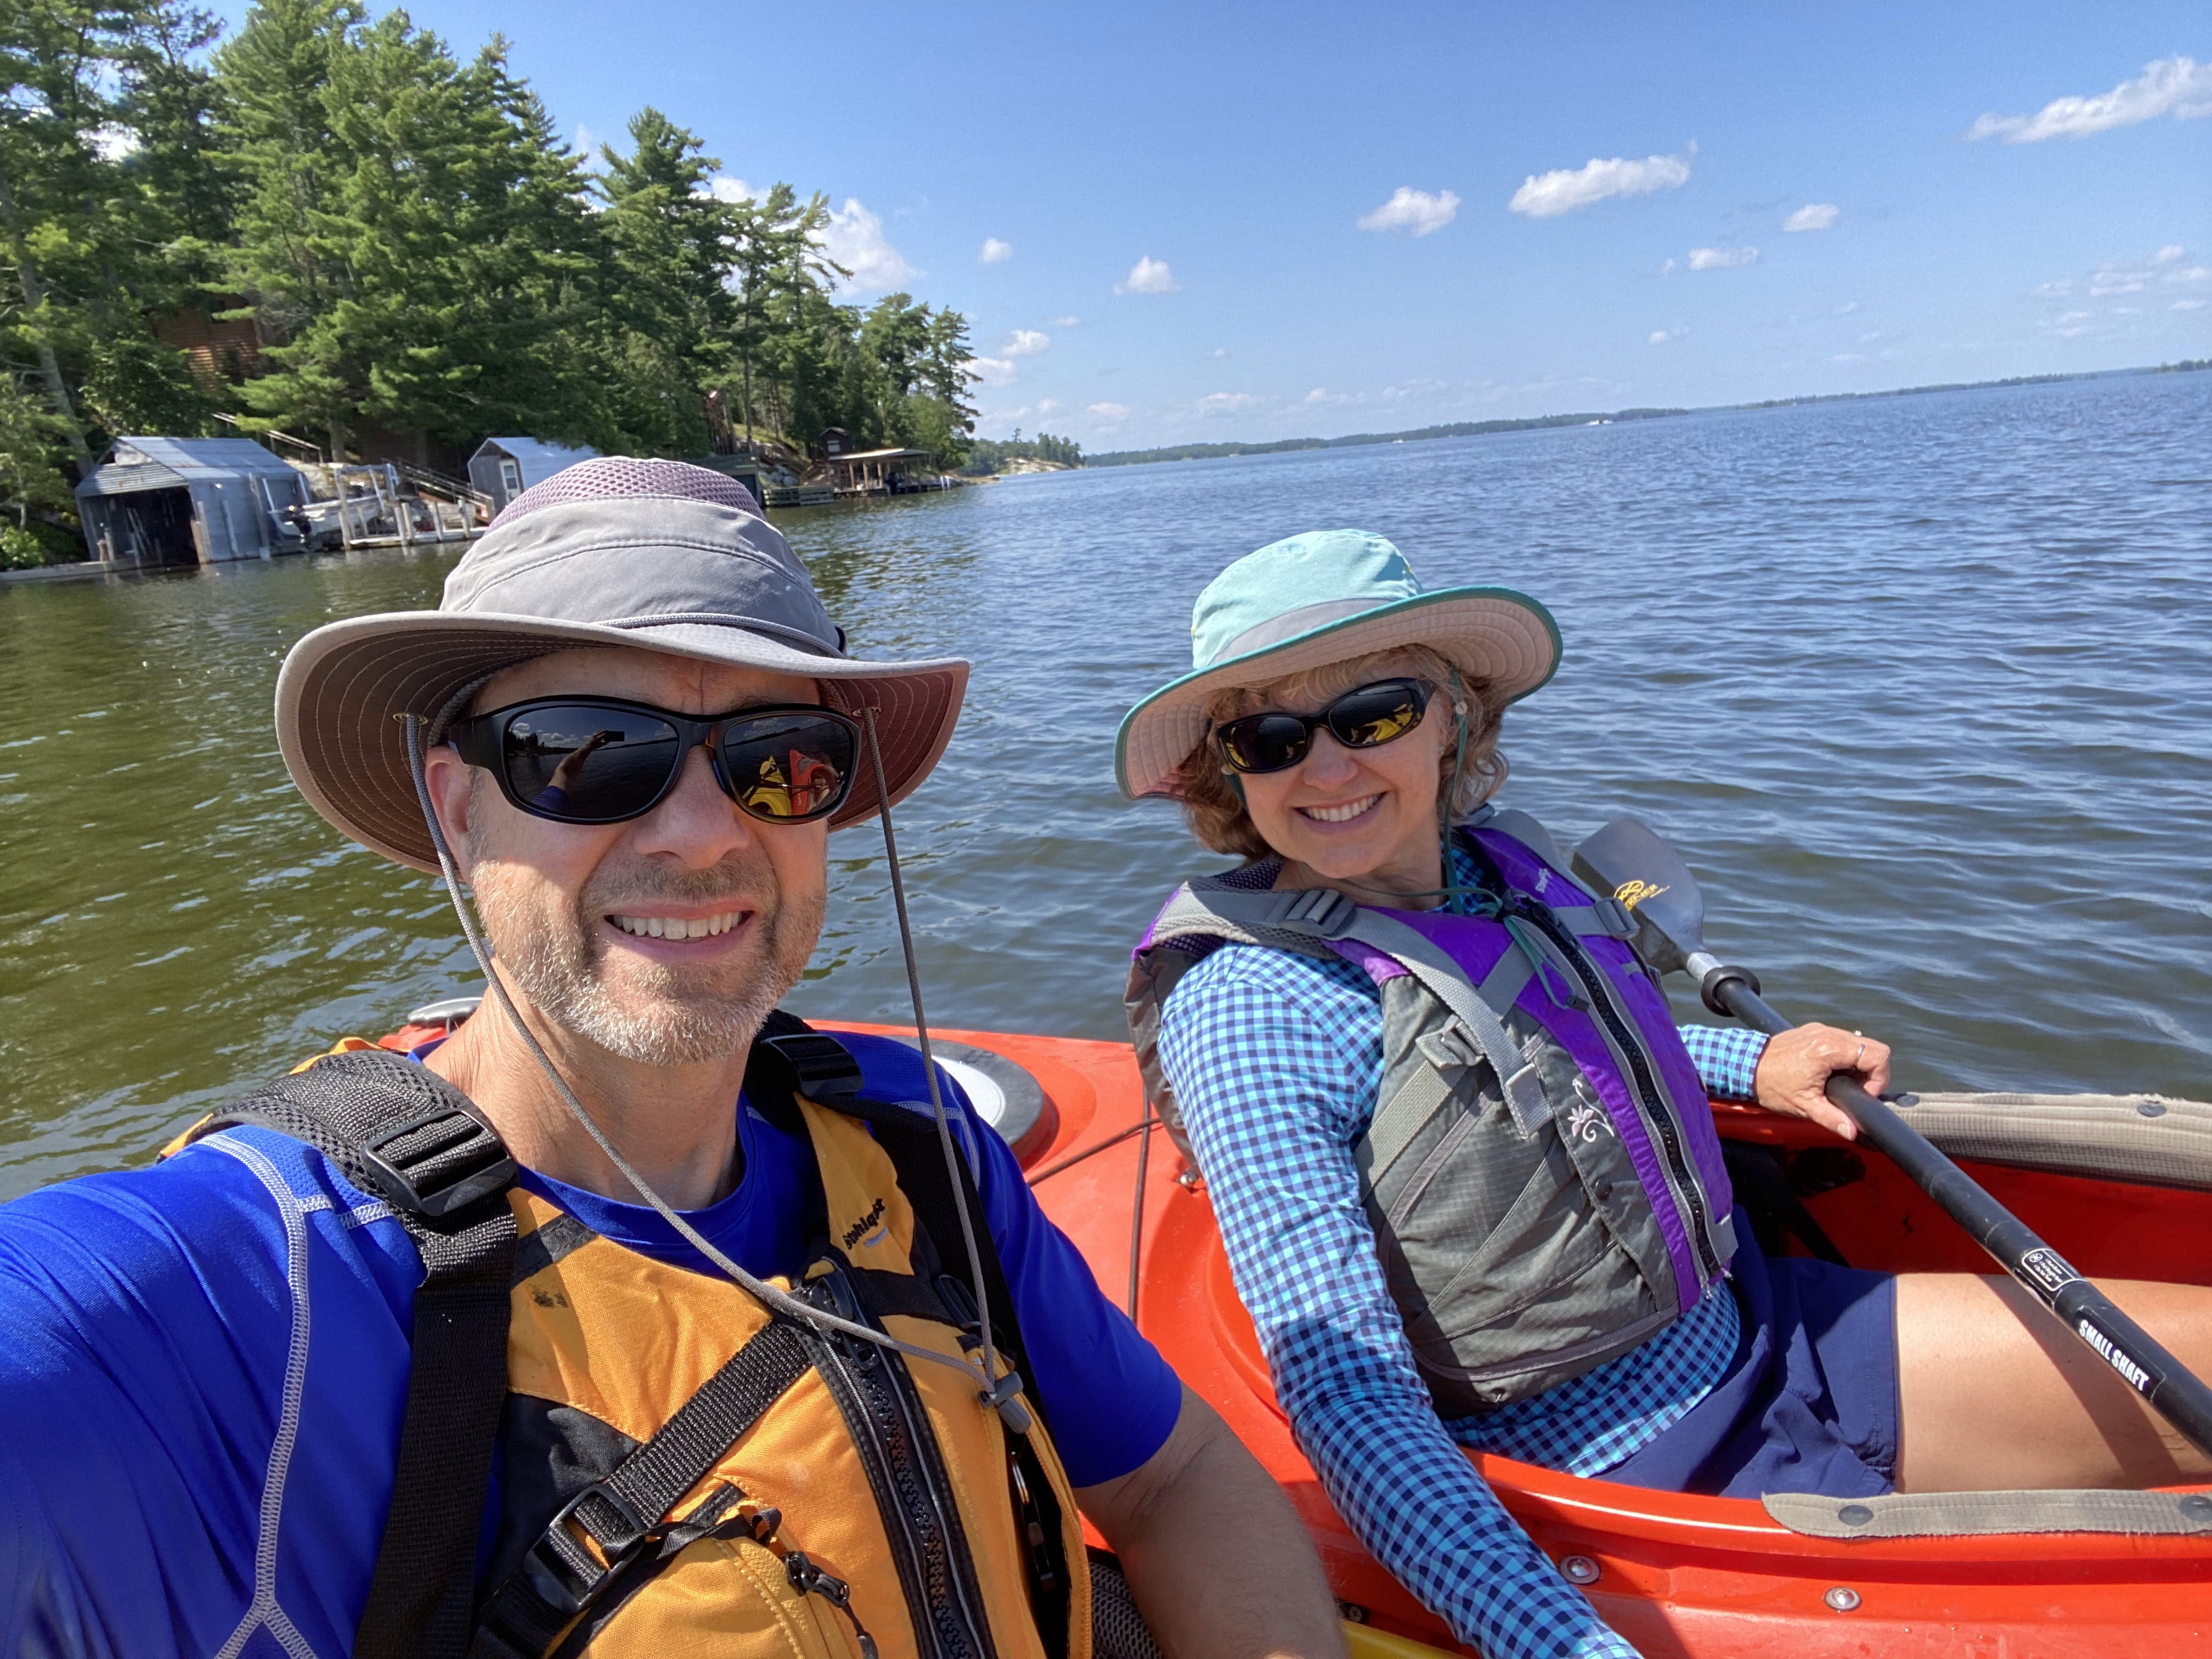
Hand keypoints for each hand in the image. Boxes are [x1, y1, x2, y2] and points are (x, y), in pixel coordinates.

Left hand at [1750, 1023, 1890, 1141]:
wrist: (1744, 1065)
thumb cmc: (1770, 1084)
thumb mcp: (1804, 1106)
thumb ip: (1832, 1119)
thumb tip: (1853, 1131)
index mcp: (1829, 1049)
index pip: (1877, 1055)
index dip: (1878, 1078)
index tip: (1863, 1093)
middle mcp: (1828, 1034)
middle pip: (1872, 1047)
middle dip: (1869, 1072)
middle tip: (1853, 1090)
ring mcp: (1821, 1030)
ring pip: (1858, 1043)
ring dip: (1856, 1064)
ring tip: (1840, 1084)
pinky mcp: (1813, 1031)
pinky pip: (1841, 1041)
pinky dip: (1843, 1057)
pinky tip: (1829, 1073)